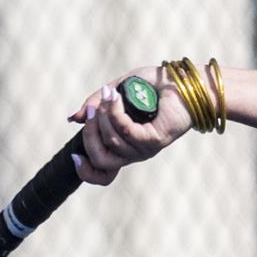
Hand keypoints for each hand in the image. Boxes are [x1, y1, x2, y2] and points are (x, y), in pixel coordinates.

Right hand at [68, 75, 192, 185]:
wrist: (183, 81)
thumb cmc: (154, 86)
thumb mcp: (117, 91)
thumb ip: (96, 104)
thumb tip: (73, 118)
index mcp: (125, 147)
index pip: (104, 175)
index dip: (86, 172)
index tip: (75, 156)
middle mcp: (135, 152)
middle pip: (101, 159)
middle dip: (90, 134)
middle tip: (93, 108)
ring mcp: (146, 148)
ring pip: (112, 142)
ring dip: (104, 117)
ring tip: (109, 95)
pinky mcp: (155, 139)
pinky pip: (126, 131)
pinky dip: (116, 113)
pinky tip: (115, 97)